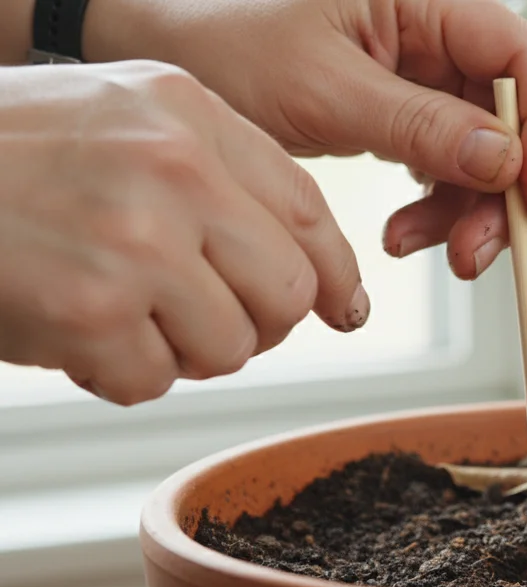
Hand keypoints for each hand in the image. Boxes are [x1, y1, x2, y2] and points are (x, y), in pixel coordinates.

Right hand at [0, 62, 365, 405]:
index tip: (342, 309)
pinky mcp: (89, 310)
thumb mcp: (123, 115)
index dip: (335, 275)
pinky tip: (76, 333)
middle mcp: (175, 170)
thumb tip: (317, 276)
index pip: (311, 211)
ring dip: (183, 352)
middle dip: (258, 325)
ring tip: (124, 317)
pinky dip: (119, 373)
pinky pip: (154, 379)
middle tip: (207, 322)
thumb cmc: (7, 149)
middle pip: (286, 292)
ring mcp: (134, 241)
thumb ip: (219, 174)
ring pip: (230, 346)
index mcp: (191, 115)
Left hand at [85, 0, 526, 280]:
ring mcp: (423, 77)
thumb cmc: (226, 44)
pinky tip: (402, 235)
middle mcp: (435, 34)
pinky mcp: (405, 115)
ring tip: (420, 248)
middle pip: (513, 116)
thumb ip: (420, 125)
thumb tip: (506, 161)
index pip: (524, 56)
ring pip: (486, 153)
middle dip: (502, 191)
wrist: (166, 58)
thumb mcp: (324, 89)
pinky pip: (447, 169)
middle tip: (476, 252)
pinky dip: (435, 211)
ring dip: (466, 212)